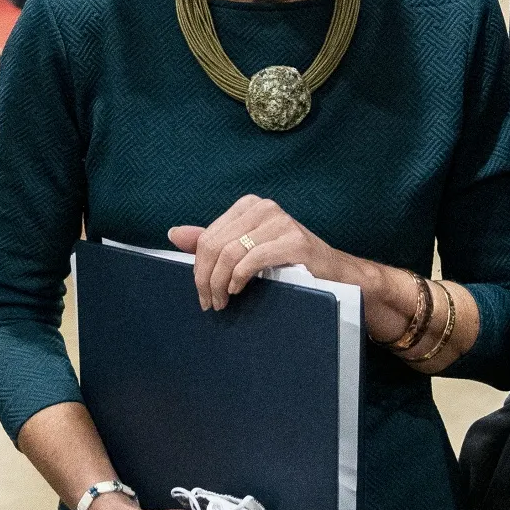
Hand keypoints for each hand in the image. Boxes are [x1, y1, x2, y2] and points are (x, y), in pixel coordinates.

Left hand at [172, 196, 348, 311]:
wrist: (335, 274)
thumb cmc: (290, 264)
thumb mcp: (247, 250)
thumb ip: (213, 242)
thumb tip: (174, 234)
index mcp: (249, 206)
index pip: (207, 237)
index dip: (198, 268)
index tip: (202, 292)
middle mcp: (264, 208)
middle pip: (215, 245)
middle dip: (206, 279)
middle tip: (209, 303)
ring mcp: (280, 222)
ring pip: (230, 253)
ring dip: (220, 283)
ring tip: (222, 302)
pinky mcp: (294, 241)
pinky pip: (252, 259)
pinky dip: (239, 278)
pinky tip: (238, 290)